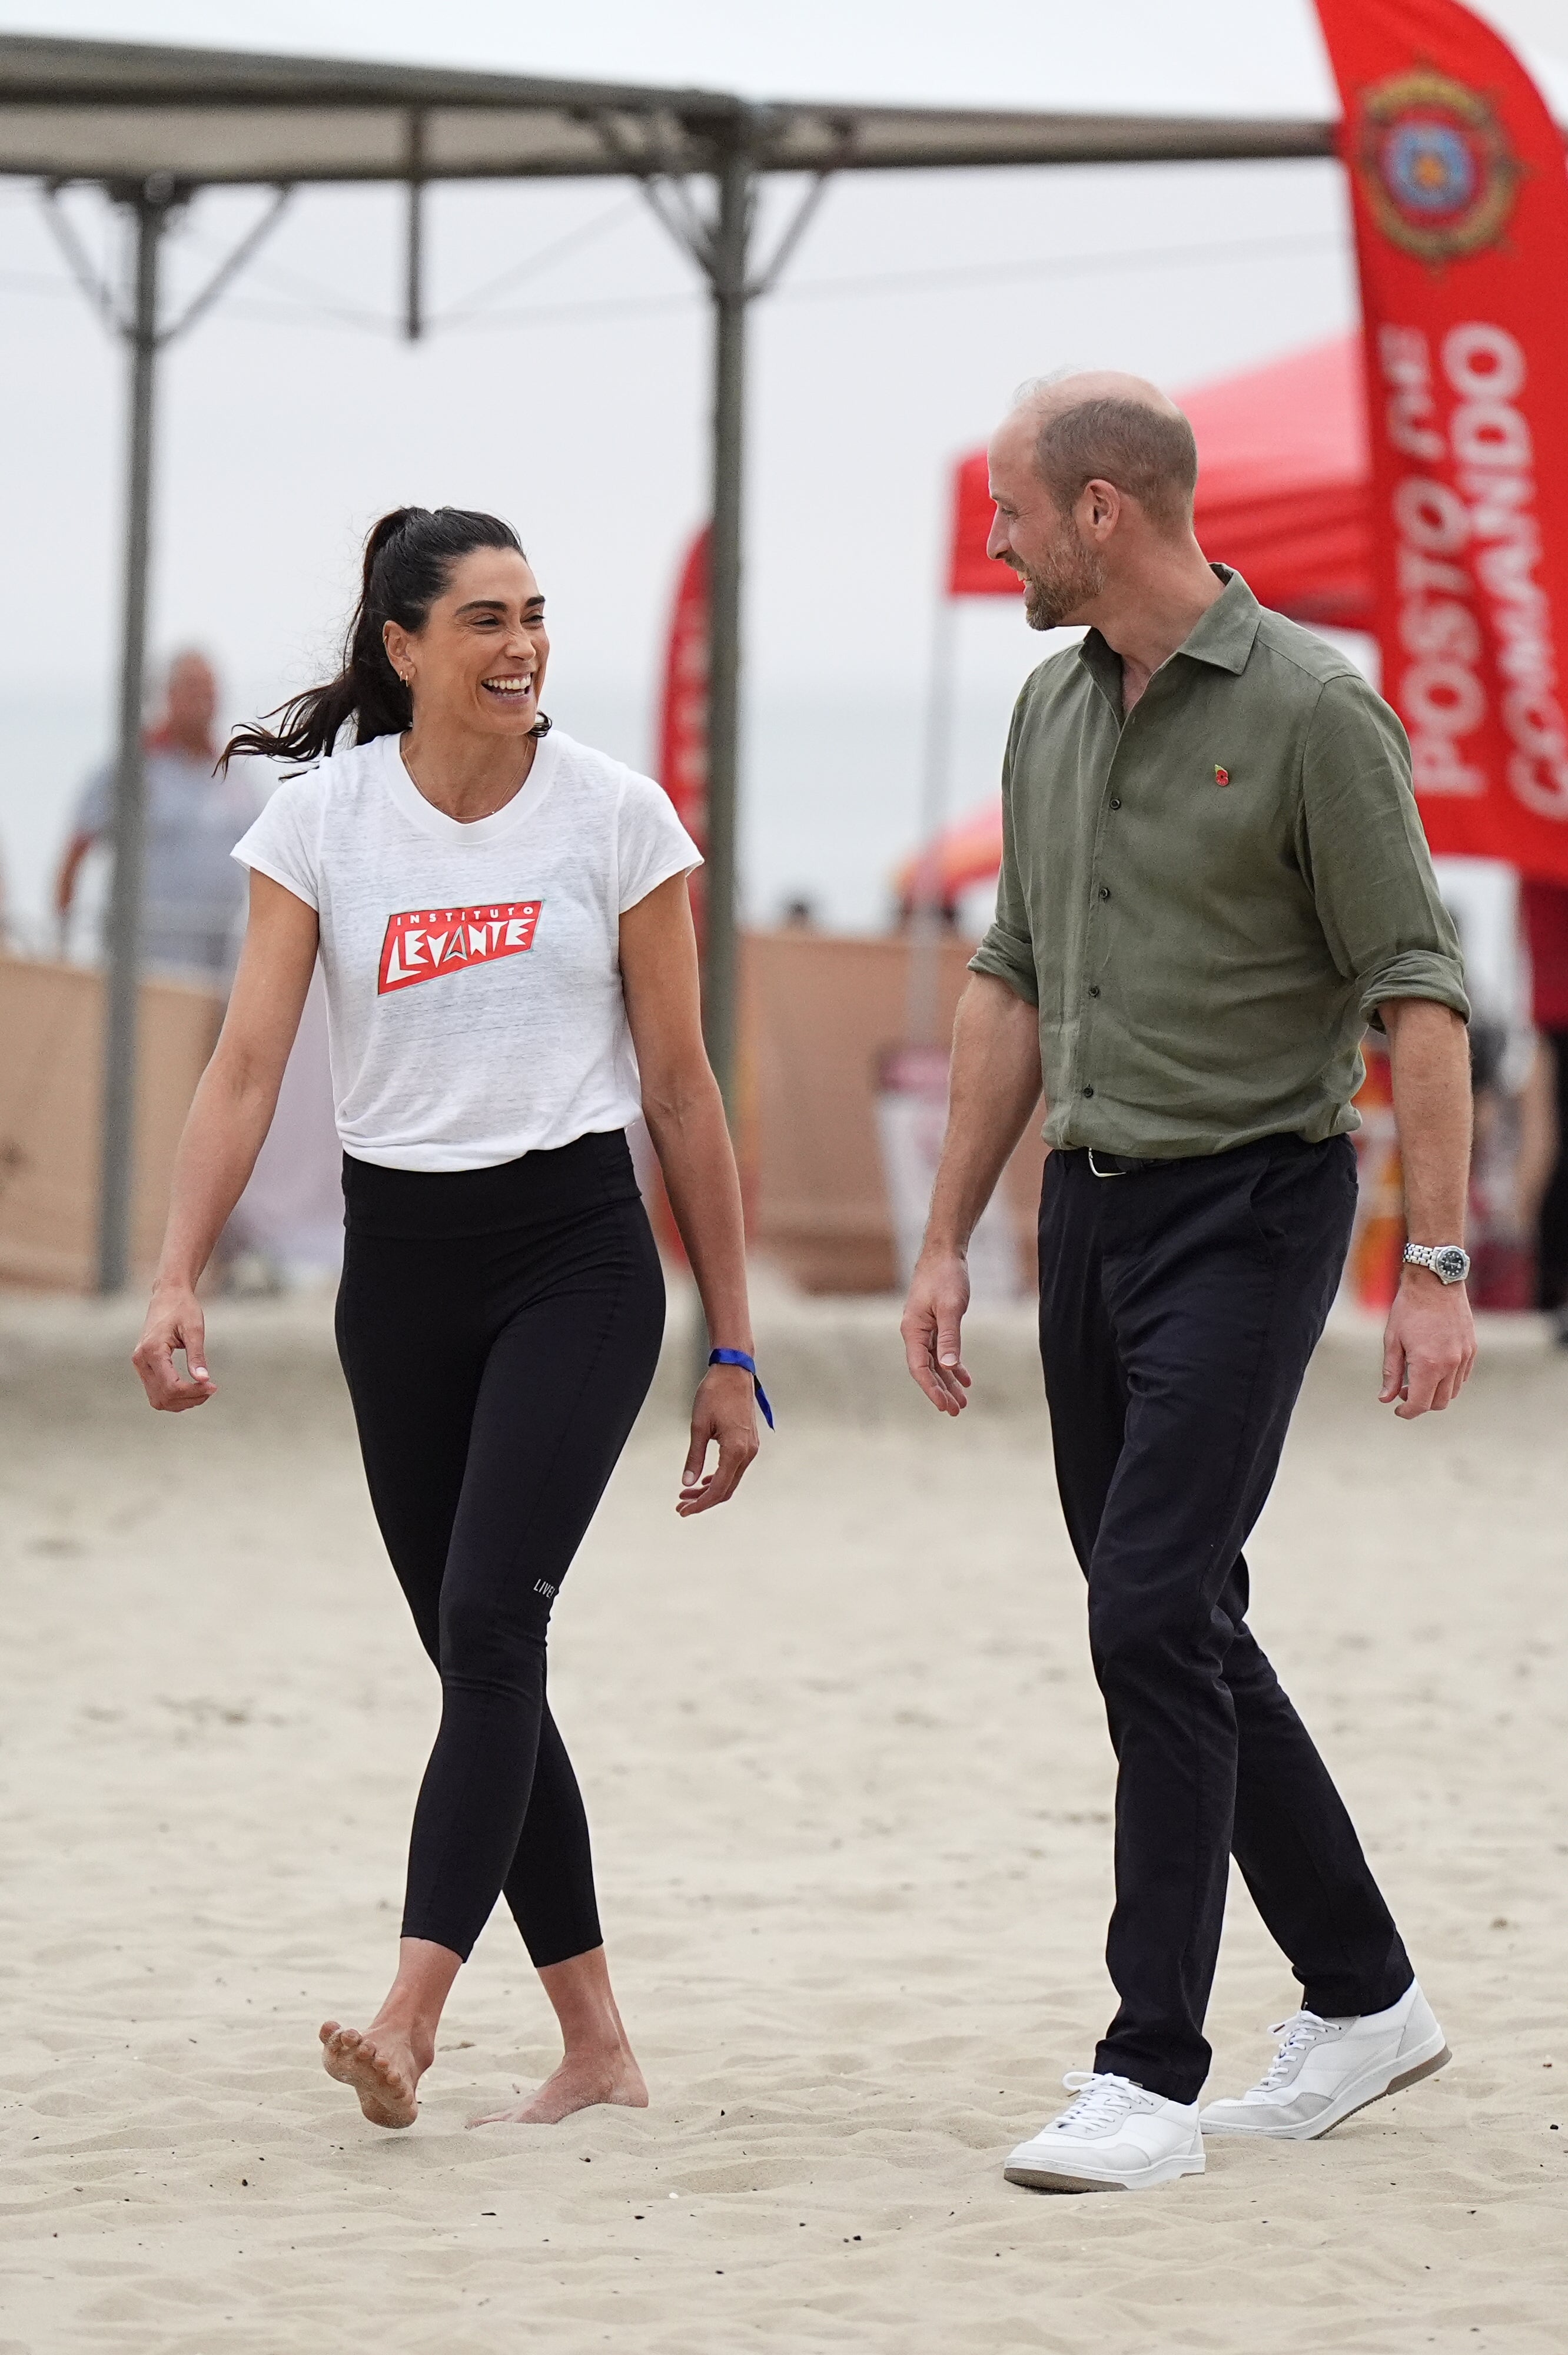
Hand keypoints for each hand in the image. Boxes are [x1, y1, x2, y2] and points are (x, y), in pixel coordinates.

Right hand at [132, 1285, 217, 1412]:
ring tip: (203, 1390)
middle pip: (164, 1397)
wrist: (167, 1295)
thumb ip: (197, 1356)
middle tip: (211, 1389)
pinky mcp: (144, 1366)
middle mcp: (141, 1360)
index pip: (171, 1387)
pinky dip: (174, 1396)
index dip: (193, 1392)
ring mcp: (140, 1364)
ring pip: (158, 1399)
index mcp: (152, 1350)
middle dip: (189, 1399)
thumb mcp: (194, 1329)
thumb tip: (204, 1380)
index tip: (213, 1386)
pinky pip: (156, 1391)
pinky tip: (192, 1389)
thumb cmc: (182, 1308)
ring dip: (182, 1402)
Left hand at [678, 1364, 758, 1514]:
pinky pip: (735, 1468)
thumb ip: (694, 1457)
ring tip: (688, 1494)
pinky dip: (720, 1477)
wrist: (734, 1372)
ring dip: (711, 1490)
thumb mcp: (699, 1426)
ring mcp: (751, 1448)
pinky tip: (705, 1479)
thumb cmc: (716, 1393)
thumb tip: (688, 1481)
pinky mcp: (749, 1442)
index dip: (700, 1504)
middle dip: (704, 1500)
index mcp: (736, 1450)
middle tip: (682, 1506)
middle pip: (727, 1489)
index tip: (684, 1510)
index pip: (718, 1489)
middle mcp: (747, 1452)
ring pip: (731, 1480)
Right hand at [901, 1245, 971, 1414]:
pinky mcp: (935, 1323)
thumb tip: (949, 1367)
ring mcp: (924, 1329)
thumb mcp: (950, 1308)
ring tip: (962, 1401)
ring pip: (935, 1362)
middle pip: (926, 1369)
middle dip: (941, 1391)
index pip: (919, 1368)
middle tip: (956, 1411)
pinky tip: (965, 1378)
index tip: (945, 1406)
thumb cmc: (946, 1276)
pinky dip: (953, 1365)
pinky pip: (941, 1351)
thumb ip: (949, 1338)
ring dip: (948, 1381)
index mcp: (913, 1330)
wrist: (944, 1252)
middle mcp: (915, 1332)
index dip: (932, 1389)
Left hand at [1379, 1268, 1475, 1418]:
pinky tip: (1434, 1369)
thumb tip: (1386, 1399)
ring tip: (1417, 1379)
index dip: (1407, 1412)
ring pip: (1453, 1392)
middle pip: (1438, 1403)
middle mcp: (1450, 1365)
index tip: (1397, 1410)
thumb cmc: (1408, 1309)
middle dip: (1420, 1404)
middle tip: (1404, 1391)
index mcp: (1427, 1365)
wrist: (1436, 1281)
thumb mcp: (1392, 1341)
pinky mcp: (1472, 1349)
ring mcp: (1464, 1357)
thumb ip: (1390, 1373)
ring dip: (1435, 1393)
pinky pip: (1463, 1377)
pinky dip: (1449, 1381)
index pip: (1420, 1404)